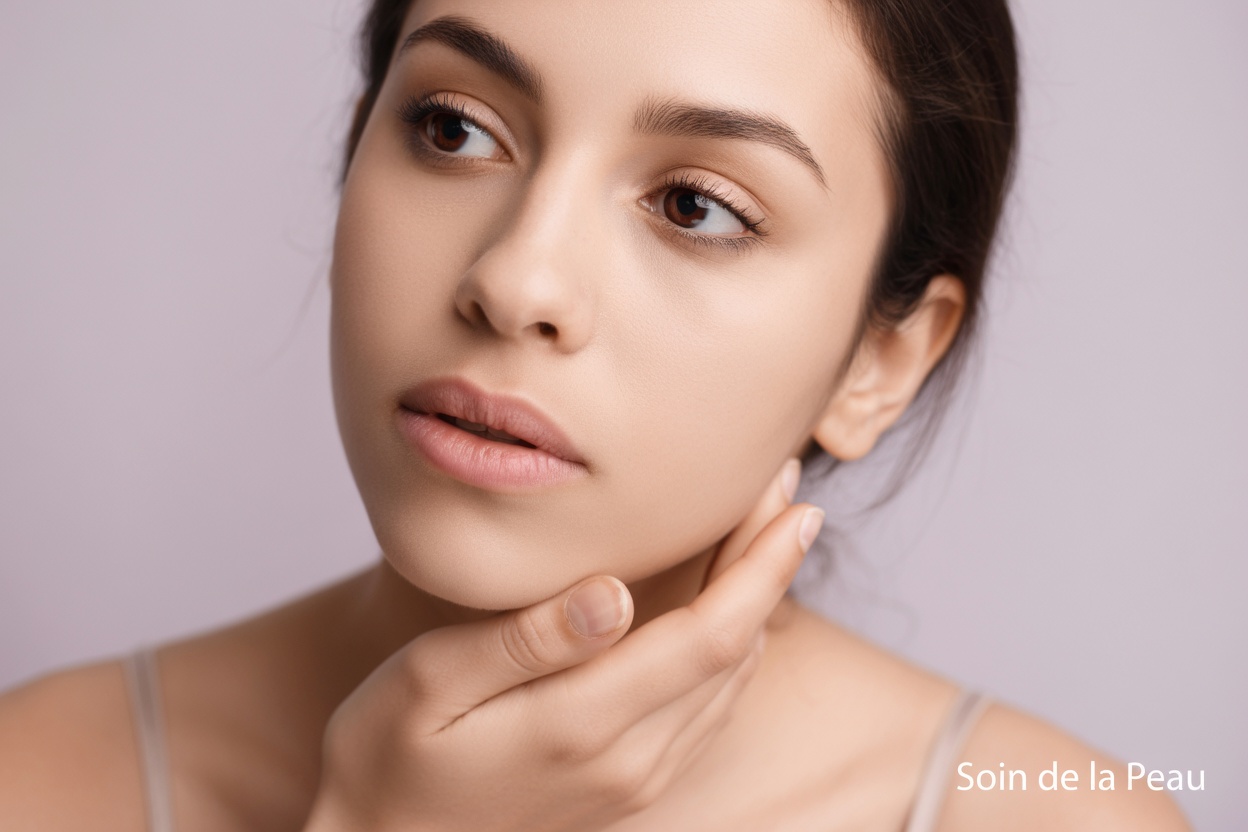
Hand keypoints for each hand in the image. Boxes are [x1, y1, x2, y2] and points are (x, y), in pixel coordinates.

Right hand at [303, 458, 823, 831]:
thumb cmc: (387, 756)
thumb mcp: (430, 683)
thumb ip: (528, 638)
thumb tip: (614, 590)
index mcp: (581, 725)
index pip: (708, 635)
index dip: (760, 567)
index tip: (794, 505)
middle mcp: (629, 761)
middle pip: (734, 652)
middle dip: (768, 568)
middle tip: (783, 491)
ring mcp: (635, 781)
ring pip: (730, 683)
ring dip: (756, 604)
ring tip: (761, 531)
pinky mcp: (629, 786)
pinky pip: (707, 710)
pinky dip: (730, 647)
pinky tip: (723, 603)